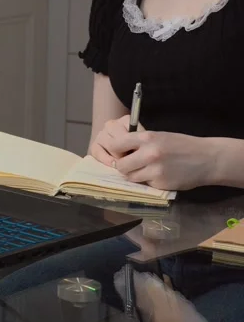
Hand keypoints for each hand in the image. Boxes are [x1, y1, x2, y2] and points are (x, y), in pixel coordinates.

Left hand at [92, 118, 210, 190]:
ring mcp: (155, 170)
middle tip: (132, 165)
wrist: (206, 158)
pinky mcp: (161, 184)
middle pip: (120, 166)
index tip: (120, 153)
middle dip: (123, 167)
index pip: (116, 145)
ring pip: (131, 177)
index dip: (115, 151)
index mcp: (147, 137)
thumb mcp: (159, 136)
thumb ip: (140, 143)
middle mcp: (148, 154)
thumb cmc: (182, 145)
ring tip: (146, 170)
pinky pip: (145, 185)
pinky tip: (160, 176)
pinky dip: (149, 182)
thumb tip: (119, 152)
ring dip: (135, 176)